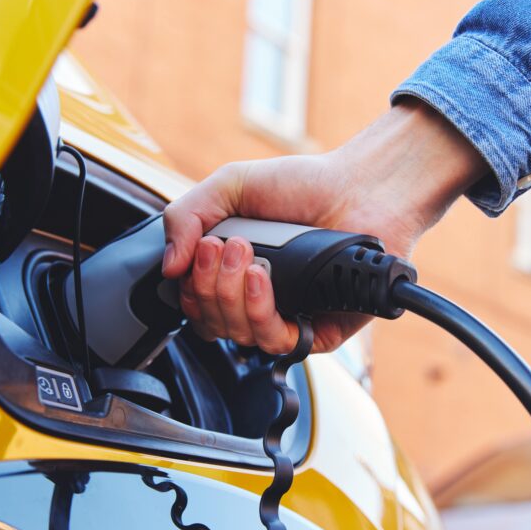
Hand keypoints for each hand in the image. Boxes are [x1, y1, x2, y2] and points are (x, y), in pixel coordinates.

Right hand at [161, 99, 486, 353]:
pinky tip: (265, 279)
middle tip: (227, 244)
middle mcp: (256, 301)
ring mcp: (286, 317)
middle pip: (210, 324)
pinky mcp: (317, 331)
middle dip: (209, 285)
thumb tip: (169, 267)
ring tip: (249, 255)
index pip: (193, 305)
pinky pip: (277, 343)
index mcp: (233, 274)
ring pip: (238, 336)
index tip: (200, 248)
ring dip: (232, 295)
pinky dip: (261, 312)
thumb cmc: (304, 185)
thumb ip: (186, 216)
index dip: (188, 287)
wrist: (361, 188)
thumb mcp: (231, 186)